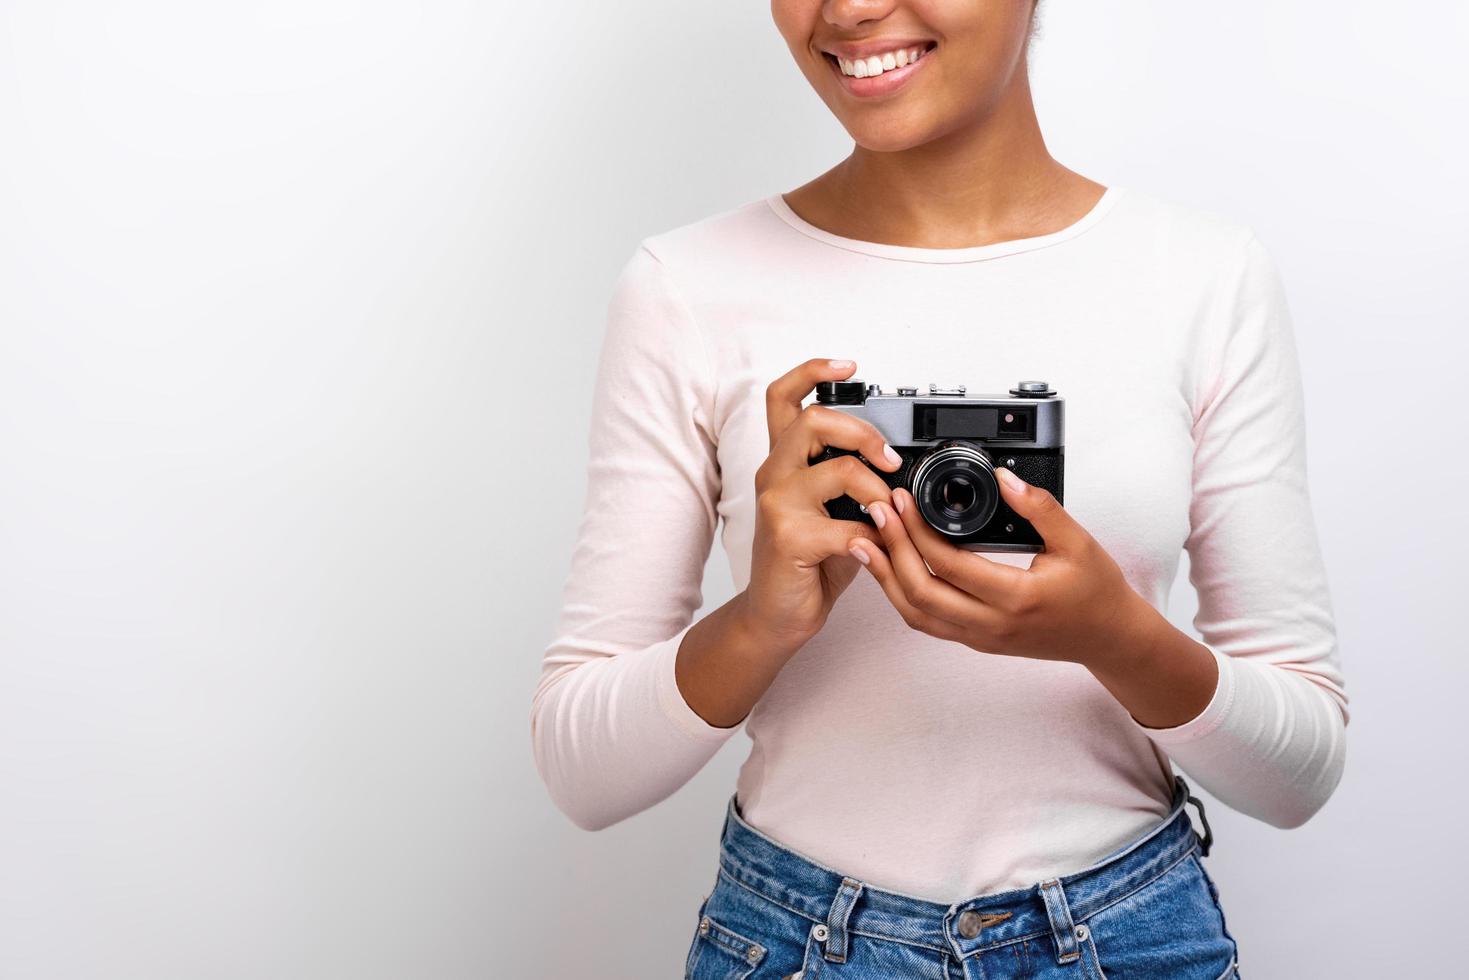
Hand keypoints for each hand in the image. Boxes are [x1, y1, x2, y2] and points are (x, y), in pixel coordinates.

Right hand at [741, 357, 900, 655]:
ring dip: (878, 491)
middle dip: (865, 433)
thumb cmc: (808, 563)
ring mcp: (777, 503)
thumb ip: (855, 483)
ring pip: (839, 469)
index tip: (850, 366)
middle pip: (815, 419)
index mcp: (785, 461)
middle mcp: (774, 474)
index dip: (814, 370)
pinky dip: (872, 537)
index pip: (783, 397)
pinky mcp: (787, 536)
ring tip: (887, 514)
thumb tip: (901, 464)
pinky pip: (846, 525)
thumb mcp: (835, 512)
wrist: (776, 615)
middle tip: (890, 461)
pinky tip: (871, 550)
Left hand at [846, 468, 1150, 668]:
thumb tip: (1005, 477)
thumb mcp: (1077, 541)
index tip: (903, 500)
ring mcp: (980, 638)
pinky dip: (902, 596)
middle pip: (920, 593)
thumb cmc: (1097, 591)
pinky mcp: (976, 641)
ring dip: (887, 577)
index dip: (918, 531)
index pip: (950, 565)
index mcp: (1017, 598)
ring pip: (916, 614)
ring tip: (868, 541)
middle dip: (892, 550)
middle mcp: (992, 625)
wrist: (1109, 637)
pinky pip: (928, 623)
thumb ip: (1040, 507)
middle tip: (878, 513)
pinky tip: (891, 569)